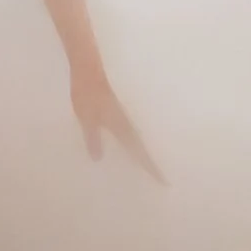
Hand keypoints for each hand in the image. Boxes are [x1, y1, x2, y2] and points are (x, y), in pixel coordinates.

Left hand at [69, 49, 160, 180]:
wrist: (90, 68)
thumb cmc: (86, 94)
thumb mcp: (86, 119)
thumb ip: (93, 139)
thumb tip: (99, 159)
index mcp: (122, 126)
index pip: (139, 151)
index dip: (150, 166)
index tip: (164, 181)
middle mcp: (128, 122)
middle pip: (143, 146)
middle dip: (152, 162)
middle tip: (163, 180)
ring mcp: (126, 114)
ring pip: (139, 137)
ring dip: (145, 151)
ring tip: (150, 166)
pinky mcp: (121, 107)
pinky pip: (131, 129)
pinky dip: (135, 140)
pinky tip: (131, 144)